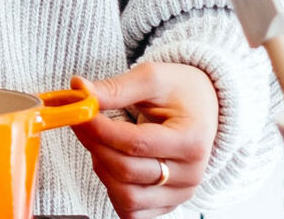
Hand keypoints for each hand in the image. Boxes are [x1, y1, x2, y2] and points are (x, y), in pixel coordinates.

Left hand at [71, 61, 218, 218]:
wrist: (203, 105)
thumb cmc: (179, 89)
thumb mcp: (151, 77)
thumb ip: (116, 88)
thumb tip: (80, 91)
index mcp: (191, 140)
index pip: (136, 143)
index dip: (101, 130)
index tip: (80, 112)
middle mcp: (190, 174)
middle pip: (128, 171)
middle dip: (95, 145)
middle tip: (81, 121)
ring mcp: (180, 194)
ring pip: (127, 197)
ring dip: (101, 168)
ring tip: (98, 140)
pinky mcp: (167, 204)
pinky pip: (132, 211)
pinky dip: (112, 189)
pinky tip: (109, 161)